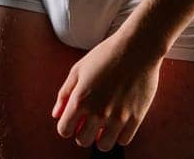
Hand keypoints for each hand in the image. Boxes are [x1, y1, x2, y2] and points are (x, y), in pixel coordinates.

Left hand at [51, 29, 162, 150]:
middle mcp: (98, 112)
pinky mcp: (136, 117)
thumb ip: (64, 94)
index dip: (67, 126)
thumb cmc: (106, 55)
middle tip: (89, 121)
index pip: (64, 130)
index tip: (74, 120)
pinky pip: (123, 141)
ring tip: (104, 125)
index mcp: (80, 100)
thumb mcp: (78, 69)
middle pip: (83, 141)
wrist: (137, 47)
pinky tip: (118, 122)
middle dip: (83, 133)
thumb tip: (56, 115)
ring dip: (101, 138)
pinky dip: (119, 135)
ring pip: (104, 146)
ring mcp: (118, 117)